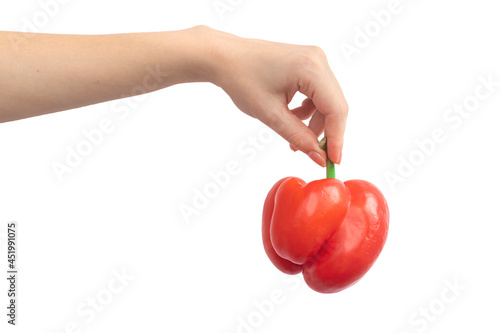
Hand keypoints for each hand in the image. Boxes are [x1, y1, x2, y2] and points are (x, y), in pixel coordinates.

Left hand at [202, 27, 347, 165]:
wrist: (225, 58)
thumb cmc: (241, 79)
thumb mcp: (270, 114)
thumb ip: (298, 137)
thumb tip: (319, 157)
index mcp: (310, 69)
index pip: (335, 109)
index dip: (337, 138)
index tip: (333, 161)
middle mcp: (318, 60)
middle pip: (335, 105)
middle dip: (326, 132)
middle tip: (316, 155)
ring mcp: (315, 59)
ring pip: (327, 101)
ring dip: (316, 123)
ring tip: (294, 137)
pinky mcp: (309, 63)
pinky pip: (319, 93)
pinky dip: (310, 110)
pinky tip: (293, 118)